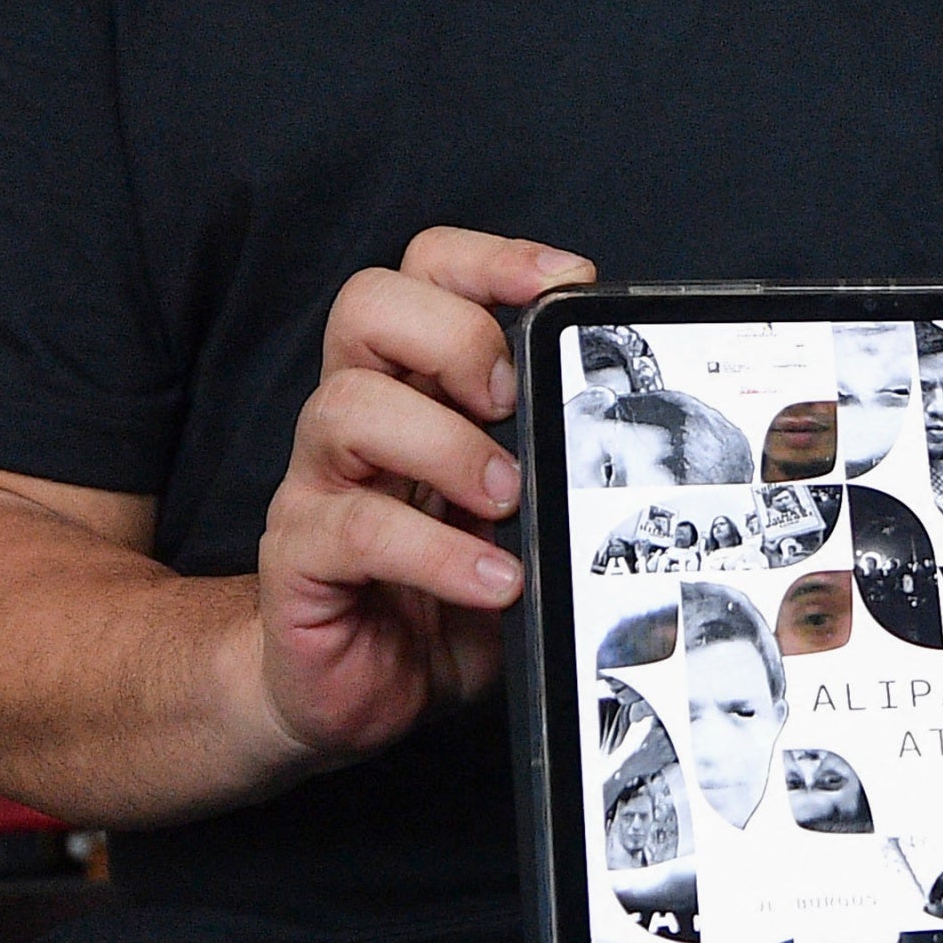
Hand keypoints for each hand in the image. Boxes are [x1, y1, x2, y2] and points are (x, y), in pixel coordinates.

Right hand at [241, 227, 594, 777]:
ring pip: (347, 407)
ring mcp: (317, 483)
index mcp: (411, 384)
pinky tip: (494, 581)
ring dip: (446, 445)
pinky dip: (435, 552)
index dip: (488, 259)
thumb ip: (556, 456)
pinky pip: (352, 529)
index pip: (423, 272)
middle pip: (368, 307)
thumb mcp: (523, 508)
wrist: (366, 683)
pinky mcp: (300, 558)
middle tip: (515, 401)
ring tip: (508, 499)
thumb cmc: (451, 582)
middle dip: (456, 336)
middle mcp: (354, 416)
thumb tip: (642, 424)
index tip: (565, 284)